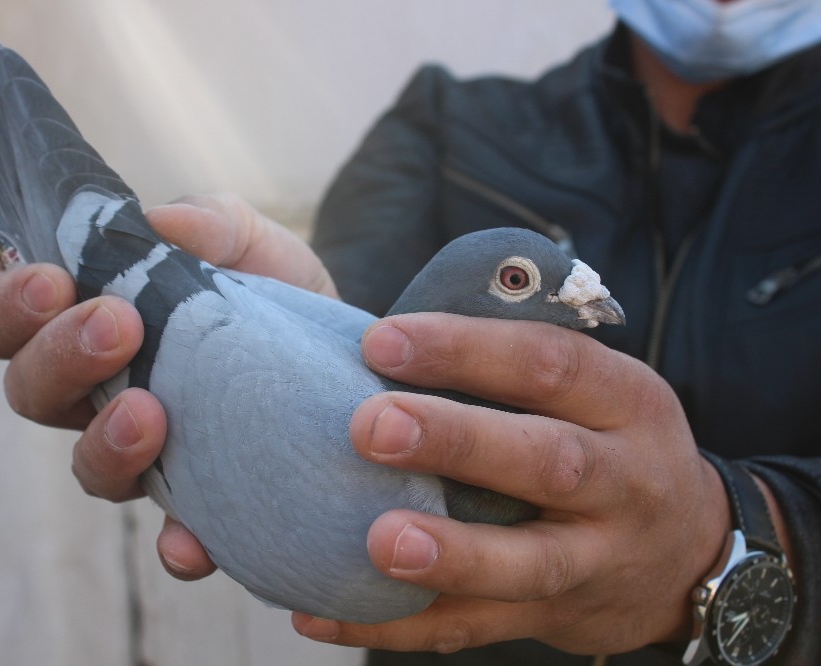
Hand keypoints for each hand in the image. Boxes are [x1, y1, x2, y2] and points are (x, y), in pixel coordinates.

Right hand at [0, 192, 335, 579]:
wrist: (341, 350)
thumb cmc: (270, 288)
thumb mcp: (247, 240)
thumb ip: (207, 221)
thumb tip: (161, 223)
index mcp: (87, 324)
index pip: (8, 325)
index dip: (9, 307)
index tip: (55, 281)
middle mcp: (100, 396)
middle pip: (33, 394)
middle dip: (61, 358)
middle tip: (118, 326)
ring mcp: (147, 455)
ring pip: (89, 469)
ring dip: (105, 444)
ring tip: (149, 413)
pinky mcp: (203, 502)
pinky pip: (173, 539)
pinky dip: (177, 544)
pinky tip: (192, 538)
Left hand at [292, 313, 731, 654]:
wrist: (692, 553)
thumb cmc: (609, 443)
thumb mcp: (599, 390)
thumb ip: (519, 365)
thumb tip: (386, 337)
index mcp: (626, 401)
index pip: (549, 363)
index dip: (465, 349)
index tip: (380, 340)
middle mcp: (624, 481)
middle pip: (547, 462)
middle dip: (458, 442)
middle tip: (372, 426)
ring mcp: (597, 560)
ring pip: (529, 563)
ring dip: (452, 555)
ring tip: (380, 544)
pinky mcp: (558, 618)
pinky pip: (475, 629)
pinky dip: (397, 628)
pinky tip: (322, 613)